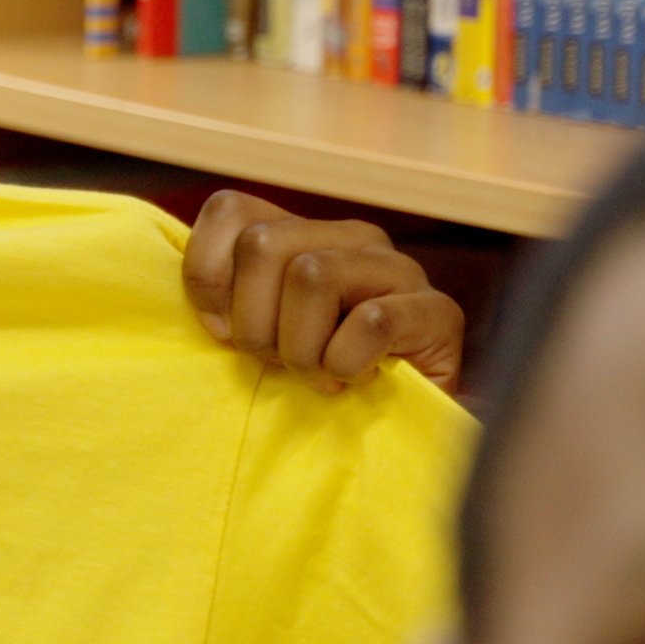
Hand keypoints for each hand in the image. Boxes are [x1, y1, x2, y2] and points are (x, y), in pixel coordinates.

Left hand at [181, 189, 466, 393]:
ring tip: (320, 374)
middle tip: (279, 363)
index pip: (231, 209)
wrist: (400, 433)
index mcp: (303, 233)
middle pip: (262, 245)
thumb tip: (210, 314)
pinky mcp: (437, 311)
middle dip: (254, 323)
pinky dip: (347, 364)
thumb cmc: (317, 383)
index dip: (207, 274)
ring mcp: (398, 268)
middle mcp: (351, 236)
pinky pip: (369, 322)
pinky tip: (358, 380)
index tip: (219, 330)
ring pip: (312, 274)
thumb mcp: (259, 337)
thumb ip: (227, 305)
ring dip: (302, 349)